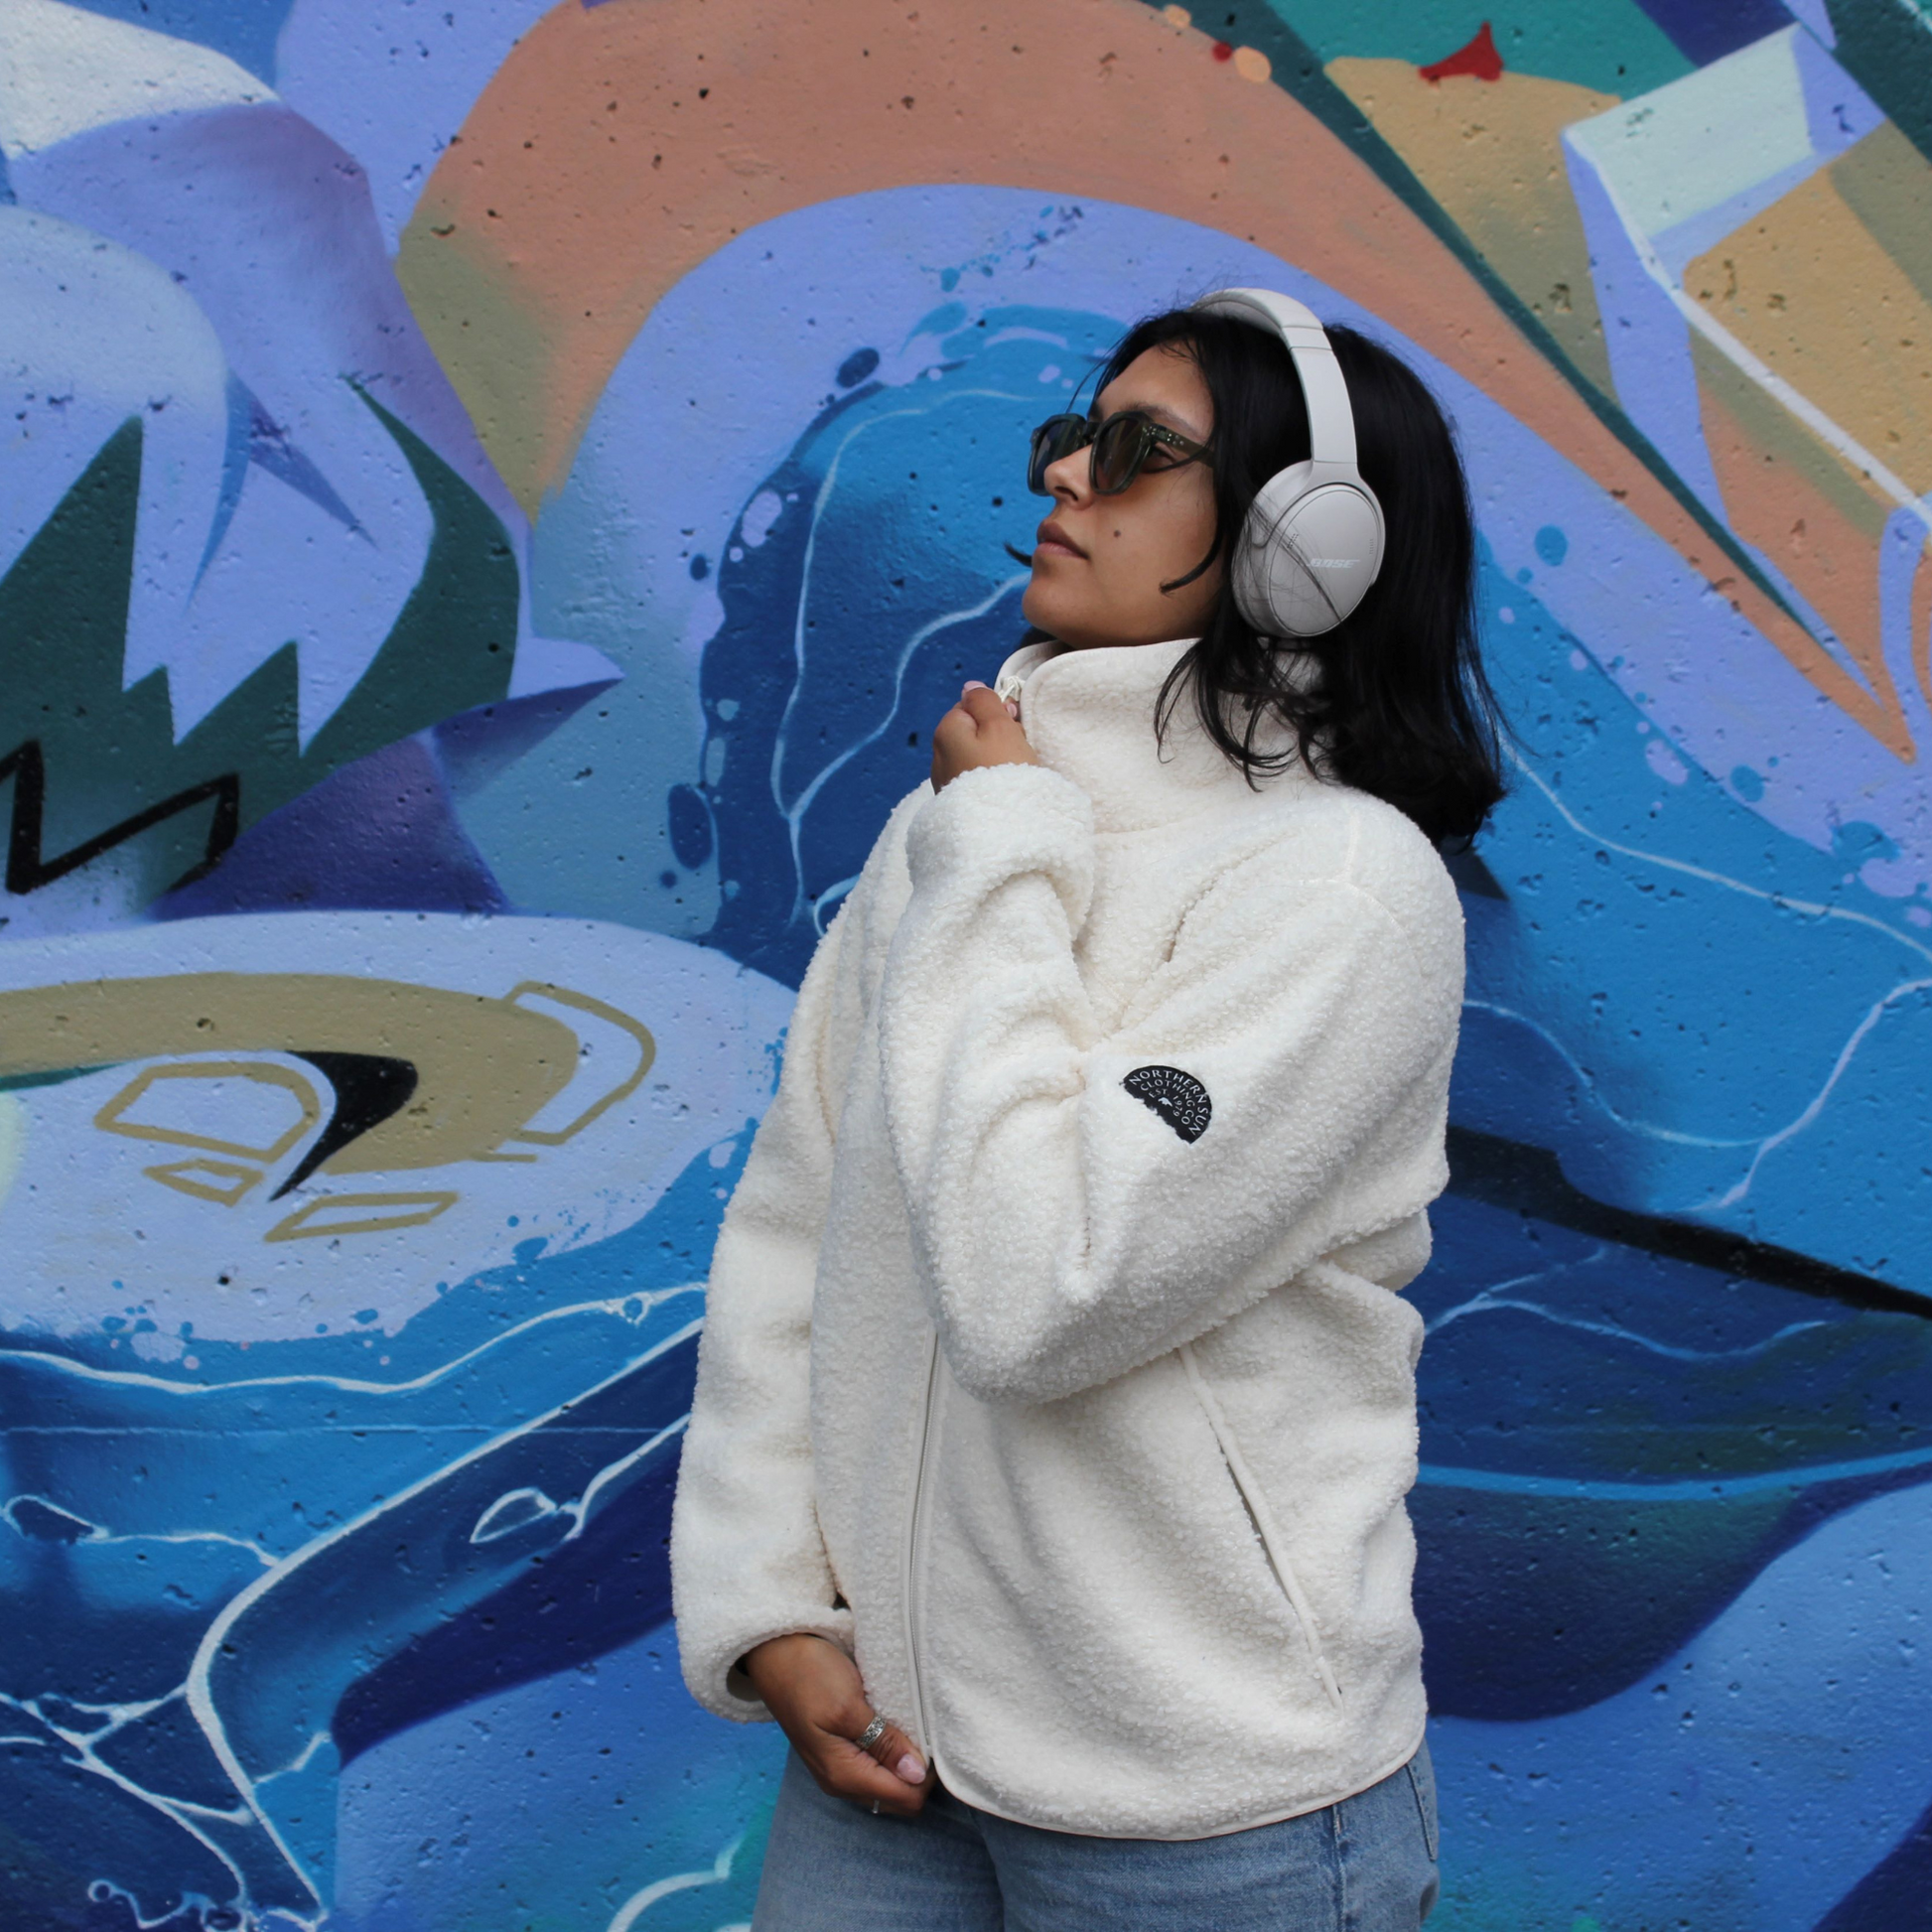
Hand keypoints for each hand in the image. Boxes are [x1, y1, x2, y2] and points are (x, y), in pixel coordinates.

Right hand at [740, 1632, 932, 1815]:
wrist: (776, 1653)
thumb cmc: (810, 1675)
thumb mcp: (849, 1706)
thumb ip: (884, 1743)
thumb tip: (916, 1774)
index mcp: (844, 1776)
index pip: (906, 1798)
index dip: (927, 1773)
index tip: (932, 1738)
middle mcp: (841, 1782)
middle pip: (900, 1798)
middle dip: (918, 1772)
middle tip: (923, 1730)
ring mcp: (838, 1770)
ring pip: (889, 1784)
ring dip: (905, 1761)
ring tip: (909, 1725)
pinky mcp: (838, 1753)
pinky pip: (875, 1768)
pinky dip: (890, 1753)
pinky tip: (894, 1726)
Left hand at [931, 682, 1038, 793]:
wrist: (999, 829)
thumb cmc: (1003, 772)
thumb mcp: (999, 726)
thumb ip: (984, 701)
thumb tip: (970, 686)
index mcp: (945, 731)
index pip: (971, 706)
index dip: (996, 711)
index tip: (1014, 724)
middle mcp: (939, 756)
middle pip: (973, 732)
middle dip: (998, 736)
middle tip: (1017, 749)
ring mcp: (946, 782)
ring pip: (976, 757)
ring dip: (997, 759)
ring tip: (1014, 773)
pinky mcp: (957, 804)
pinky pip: (976, 780)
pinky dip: (991, 781)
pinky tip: (1004, 790)